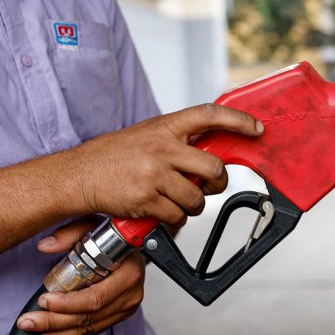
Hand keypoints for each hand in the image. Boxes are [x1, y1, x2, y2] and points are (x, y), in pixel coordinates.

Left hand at [17, 218, 146, 334]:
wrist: (133, 247)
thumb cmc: (114, 236)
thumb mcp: (92, 226)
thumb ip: (69, 233)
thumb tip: (45, 246)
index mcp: (129, 273)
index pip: (97, 297)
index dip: (69, 303)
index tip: (44, 300)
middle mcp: (131, 294)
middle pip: (89, 317)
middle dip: (55, 322)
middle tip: (28, 322)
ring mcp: (126, 308)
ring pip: (89, 329)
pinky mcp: (117, 316)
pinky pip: (92, 331)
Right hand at [62, 103, 262, 226]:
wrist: (77, 175)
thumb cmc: (112, 157)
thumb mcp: (146, 135)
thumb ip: (176, 141)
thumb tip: (208, 153)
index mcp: (164, 127)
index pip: (208, 115)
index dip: (237, 120)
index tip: (257, 128)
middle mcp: (162, 148)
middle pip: (214, 169)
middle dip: (217, 184)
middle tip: (208, 187)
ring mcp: (154, 174)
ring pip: (197, 199)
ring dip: (192, 206)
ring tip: (174, 200)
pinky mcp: (146, 199)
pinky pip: (178, 216)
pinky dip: (174, 219)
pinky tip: (160, 211)